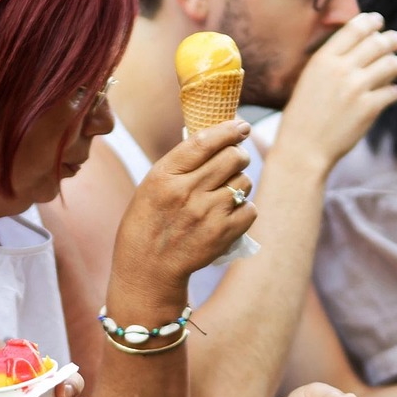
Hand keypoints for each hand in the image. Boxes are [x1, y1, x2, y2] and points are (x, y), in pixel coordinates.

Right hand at [113, 119, 257, 303]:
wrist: (147, 269)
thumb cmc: (148, 222)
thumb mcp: (152, 185)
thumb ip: (180, 163)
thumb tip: (216, 138)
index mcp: (165, 176)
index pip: (204, 141)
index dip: (228, 130)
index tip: (241, 126)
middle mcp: (186, 192)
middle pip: (233, 157)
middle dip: (238, 155)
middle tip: (235, 160)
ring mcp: (206, 214)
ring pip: (244, 182)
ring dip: (239, 183)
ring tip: (224, 193)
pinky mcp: (222, 235)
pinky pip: (250, 208)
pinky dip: (244, 208)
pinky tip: (229, 213)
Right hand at [274, 13, 396, 171]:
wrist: (302, 149)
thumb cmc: (302, 117)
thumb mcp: (309, 80)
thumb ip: (331, 62)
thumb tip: (360, 49)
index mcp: (323, 59)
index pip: (354, 28)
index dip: (370, 22)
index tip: (378, 22)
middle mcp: (341, 69)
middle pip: (376, 43)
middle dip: (391, 39)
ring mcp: (357, 88)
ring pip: (390, 65)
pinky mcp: (369, 108)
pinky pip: (392, 92)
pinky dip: (395, 91)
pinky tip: (393, 93)